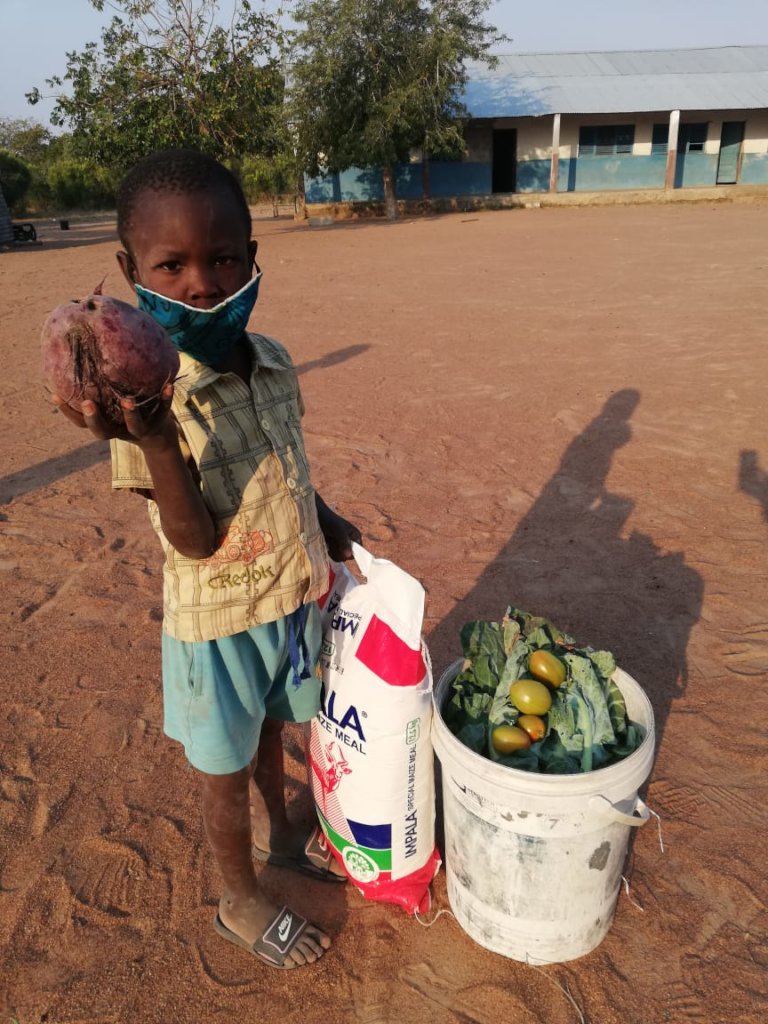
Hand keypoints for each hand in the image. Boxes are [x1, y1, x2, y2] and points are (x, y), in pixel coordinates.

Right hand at [52, 384, 176, 450]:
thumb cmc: (124, 414)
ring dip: (131, 413)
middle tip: (88, 403)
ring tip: (127, 400)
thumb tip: (72, 357)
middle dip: (95, 418)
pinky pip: (163, 410)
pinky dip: (166, 399)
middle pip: (103, 431)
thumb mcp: (109, 406)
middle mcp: (120, 430)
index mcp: (105, 426)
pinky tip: (168, 385)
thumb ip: (96, 389)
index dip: (68, 412)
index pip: (81, 423)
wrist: (156, 435)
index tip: (56, 395)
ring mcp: (140, 428)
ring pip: (135, 425)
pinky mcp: (159, 422)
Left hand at [316, 499, 361, 561]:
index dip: (350, 552)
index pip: (358, 552)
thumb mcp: (338, 530)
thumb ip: (344, 542)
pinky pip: (334, 557)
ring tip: (329, 541)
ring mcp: (342, 547)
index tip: (340, 548)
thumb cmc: (329, 520)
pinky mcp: (334, 549)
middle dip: (339, 551)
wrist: (317, 517)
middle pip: (348, 556)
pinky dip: (329, 553)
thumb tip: (348, 555)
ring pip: (341, 558)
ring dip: (333, 551)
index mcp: (356, 536)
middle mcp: (351, 543)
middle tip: (333, 541)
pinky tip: (326, 545)